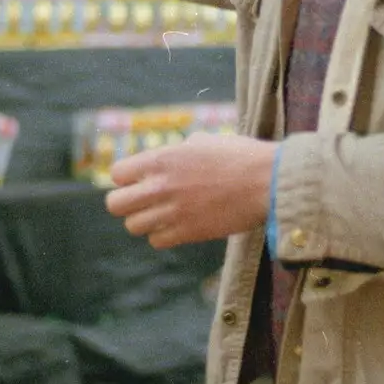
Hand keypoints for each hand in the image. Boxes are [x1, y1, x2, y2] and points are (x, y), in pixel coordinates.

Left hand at [106, 133, 274, 248]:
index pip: (116, 175)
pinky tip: (178, 226)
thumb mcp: (203, 142)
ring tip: (163, 215)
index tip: (141, 180)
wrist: (268, 181)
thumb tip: (168, 158)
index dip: (126, 178)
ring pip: (133, 226)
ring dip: (145, 221)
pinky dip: (163, 236)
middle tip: (144, 201)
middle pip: (115, 205)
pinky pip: (157, 241)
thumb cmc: (241, 156)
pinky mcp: (188, 233)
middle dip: (127, 203)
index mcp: (161, 159)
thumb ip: (177, 152)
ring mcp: (173, 212)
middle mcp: (160, 186)